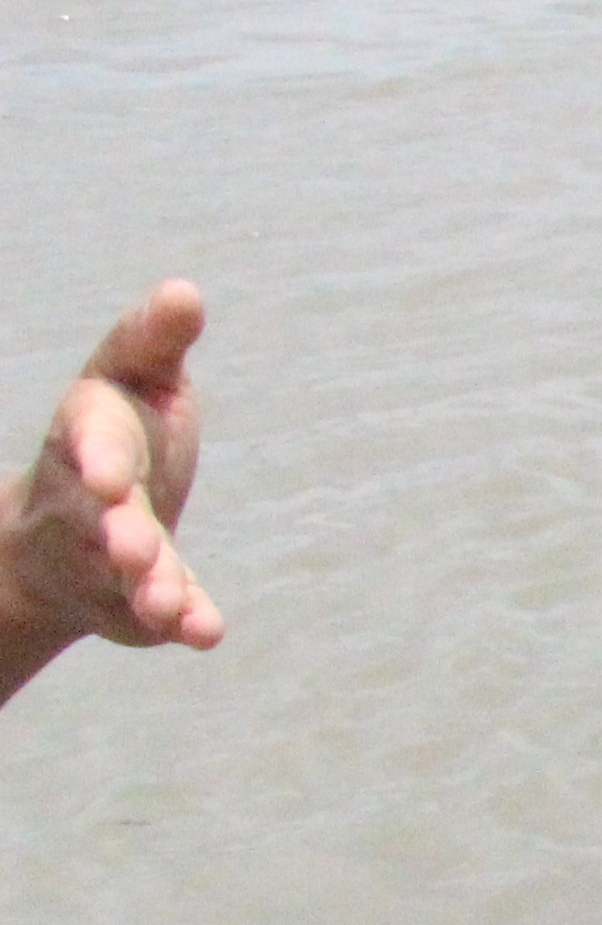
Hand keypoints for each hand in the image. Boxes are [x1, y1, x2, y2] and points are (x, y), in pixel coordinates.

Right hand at [7, 282, 220, 703]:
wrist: (73, 530)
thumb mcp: (134, 376)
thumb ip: (154, 340)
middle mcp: (85, 493)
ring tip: (167, 603)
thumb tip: (184, 291)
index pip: (90, 434)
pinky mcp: (127, 599)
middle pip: (99, 514)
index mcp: (90, 428)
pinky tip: (204, 633)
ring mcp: (101, 551)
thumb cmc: (125, 430)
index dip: (98, 456)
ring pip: (121, 572)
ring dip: (147, 586)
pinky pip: (150, 616)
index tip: (107, 476)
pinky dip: (178, 623)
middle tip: (134, 549)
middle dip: (116, 530)